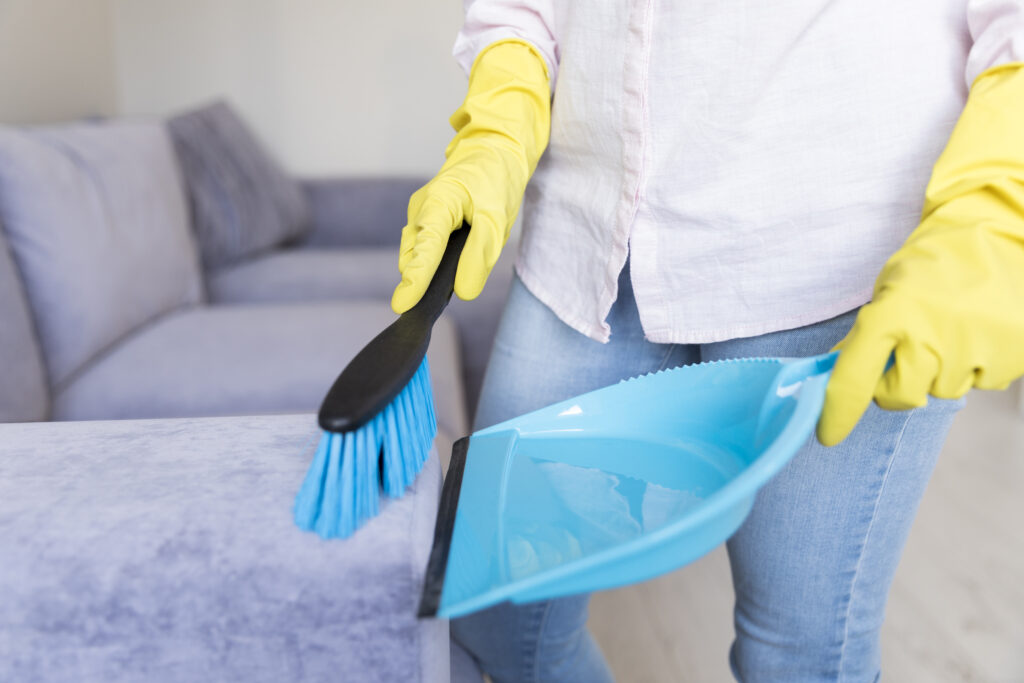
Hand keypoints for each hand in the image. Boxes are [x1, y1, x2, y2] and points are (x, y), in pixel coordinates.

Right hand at [391, 40, 549, 313]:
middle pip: (414, 254)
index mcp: (439, 203)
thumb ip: (479, 256)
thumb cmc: (496, 180)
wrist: (495, 150)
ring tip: (431, 298)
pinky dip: (430, 263)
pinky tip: (442, 276)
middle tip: (425, 310)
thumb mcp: (496, 220)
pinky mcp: (427, 219)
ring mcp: (421, 213)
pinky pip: (424, 246)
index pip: (425, 248)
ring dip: (424, 273)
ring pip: (417, 252)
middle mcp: (422, 209)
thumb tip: (463, 291)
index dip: (415, 279)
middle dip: (418, 281)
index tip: (401, 305)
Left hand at [818, 63, 1023, 445]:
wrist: (1001, 235)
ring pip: (940, 390)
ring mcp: (974, 349)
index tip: (828, 433)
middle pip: (898, 397)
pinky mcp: (1011, 356)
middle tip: (903, 353)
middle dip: (893, 384)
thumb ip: (864, 335)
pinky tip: (977, 331)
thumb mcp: (887, 290)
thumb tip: (836, 374)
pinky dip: (975, 364)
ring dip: (938, 371)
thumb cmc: (934, 263)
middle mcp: (931, 337)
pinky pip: (981, 381)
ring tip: (950, 328)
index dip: (837, 413)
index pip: (853, 380)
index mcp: (890, 316)